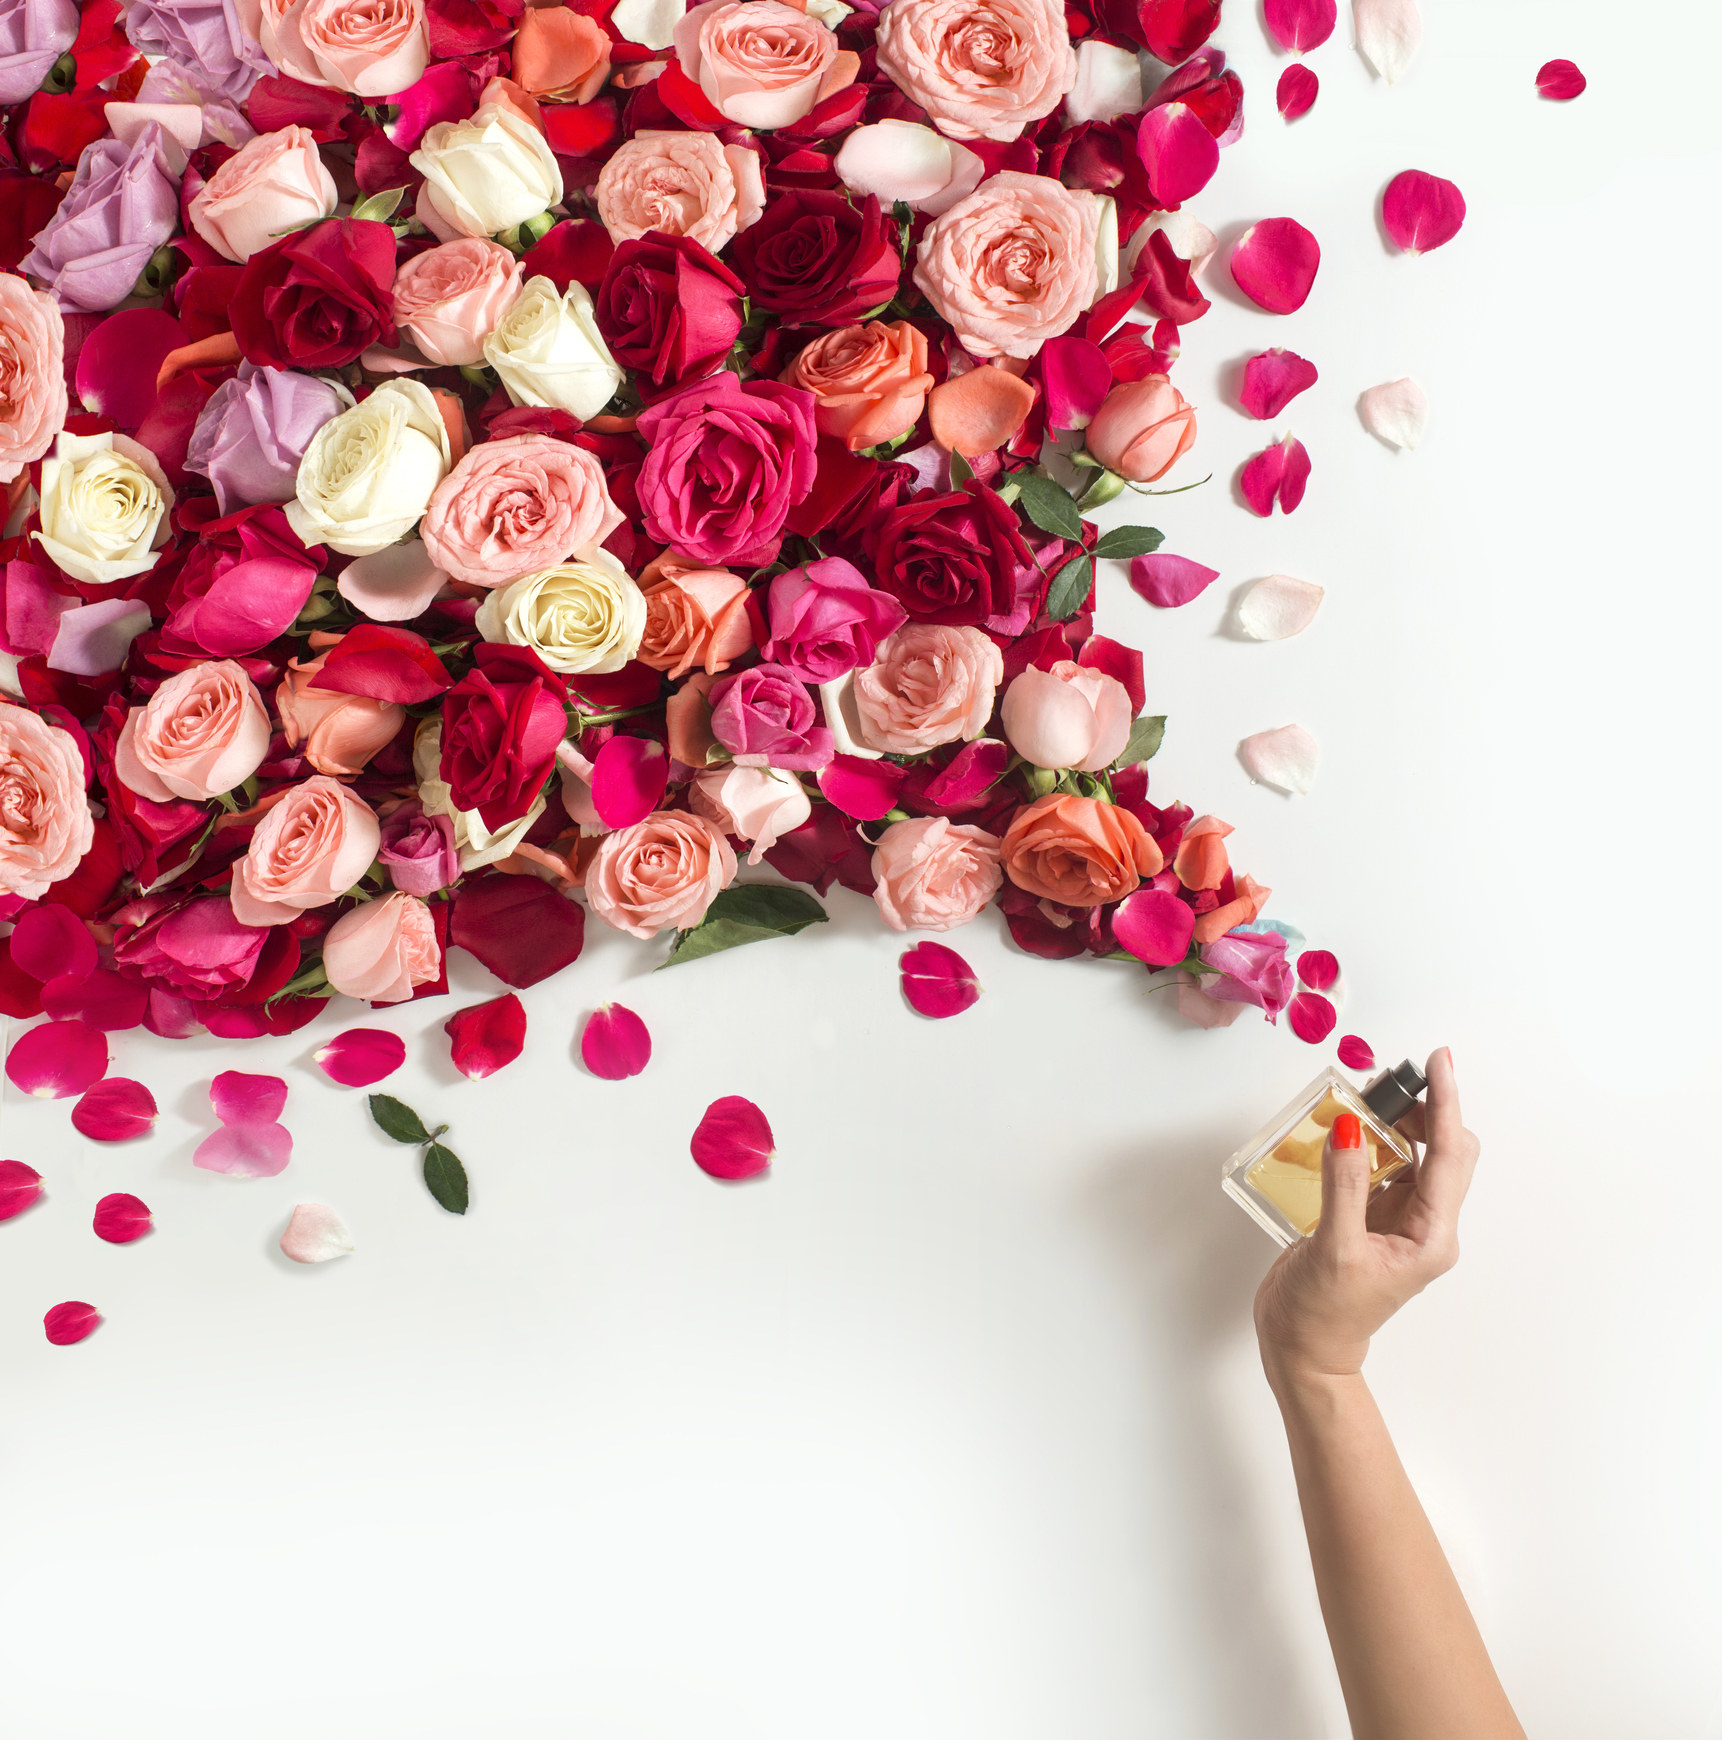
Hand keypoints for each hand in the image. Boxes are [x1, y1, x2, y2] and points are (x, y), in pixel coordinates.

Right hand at [1254, 1048, 1478, 1388]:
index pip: (1450, 1155)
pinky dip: (1366, 1143)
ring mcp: (1398, 1221)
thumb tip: (1349, 1129)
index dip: (1446, 1104)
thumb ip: (1344, 1186)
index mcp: (1431, 1237)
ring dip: (1393, 1123)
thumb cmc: (1323, 1314)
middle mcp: (1424, 1226)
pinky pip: (1380, 1167)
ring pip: (1413, 1155)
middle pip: (1442, 1150)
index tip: (1440, 1061)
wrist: (1303, 1350)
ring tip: (1363, 1099)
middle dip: (1422, 1109)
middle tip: (1387, 1079)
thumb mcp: (1334, 1248)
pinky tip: (1341, 1134)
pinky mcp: (1371, 1218)